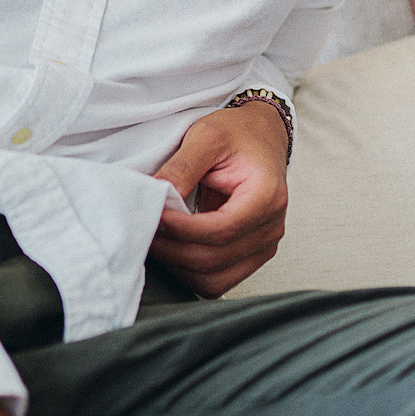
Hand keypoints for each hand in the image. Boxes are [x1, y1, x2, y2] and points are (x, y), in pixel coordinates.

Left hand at [150, 100, 288, 296]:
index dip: (181, 229)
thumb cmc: (237, 134)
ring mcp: (264, 246)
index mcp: (267, 196)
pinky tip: (172, 249)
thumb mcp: (207, 136)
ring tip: (154, 240)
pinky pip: (218, 281)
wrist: (260, 137)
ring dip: (177, 265)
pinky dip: (189, 272)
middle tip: (143, 229)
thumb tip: (156, 197)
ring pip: (214, 279)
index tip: (153, 216)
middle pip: (214, 260)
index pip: (221, 230)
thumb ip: (182, 167)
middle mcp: (271, 227)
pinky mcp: (251, 256)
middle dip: (171, 249)